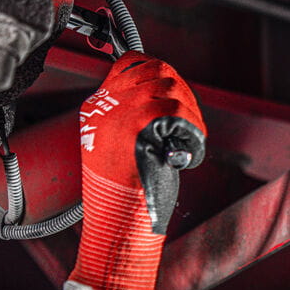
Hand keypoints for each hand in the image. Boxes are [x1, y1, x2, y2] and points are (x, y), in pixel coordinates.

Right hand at [64, 52, 205, 289]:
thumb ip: (135, 119)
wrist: (116, 226)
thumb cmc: (125, 197)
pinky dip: (193, 136)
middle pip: (158, 70)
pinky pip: (180, 115)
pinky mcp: (139, 126)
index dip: (159, 72)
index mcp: (96, 108)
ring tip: (189, 147)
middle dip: (183, 94)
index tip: (176, 96)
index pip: (130, 63)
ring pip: (173, 91)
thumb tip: (169, 98)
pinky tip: (187, 159)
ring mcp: (120, 113)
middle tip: (190, 125)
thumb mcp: (122, 149)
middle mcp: (105, 105)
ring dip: (192, 119)